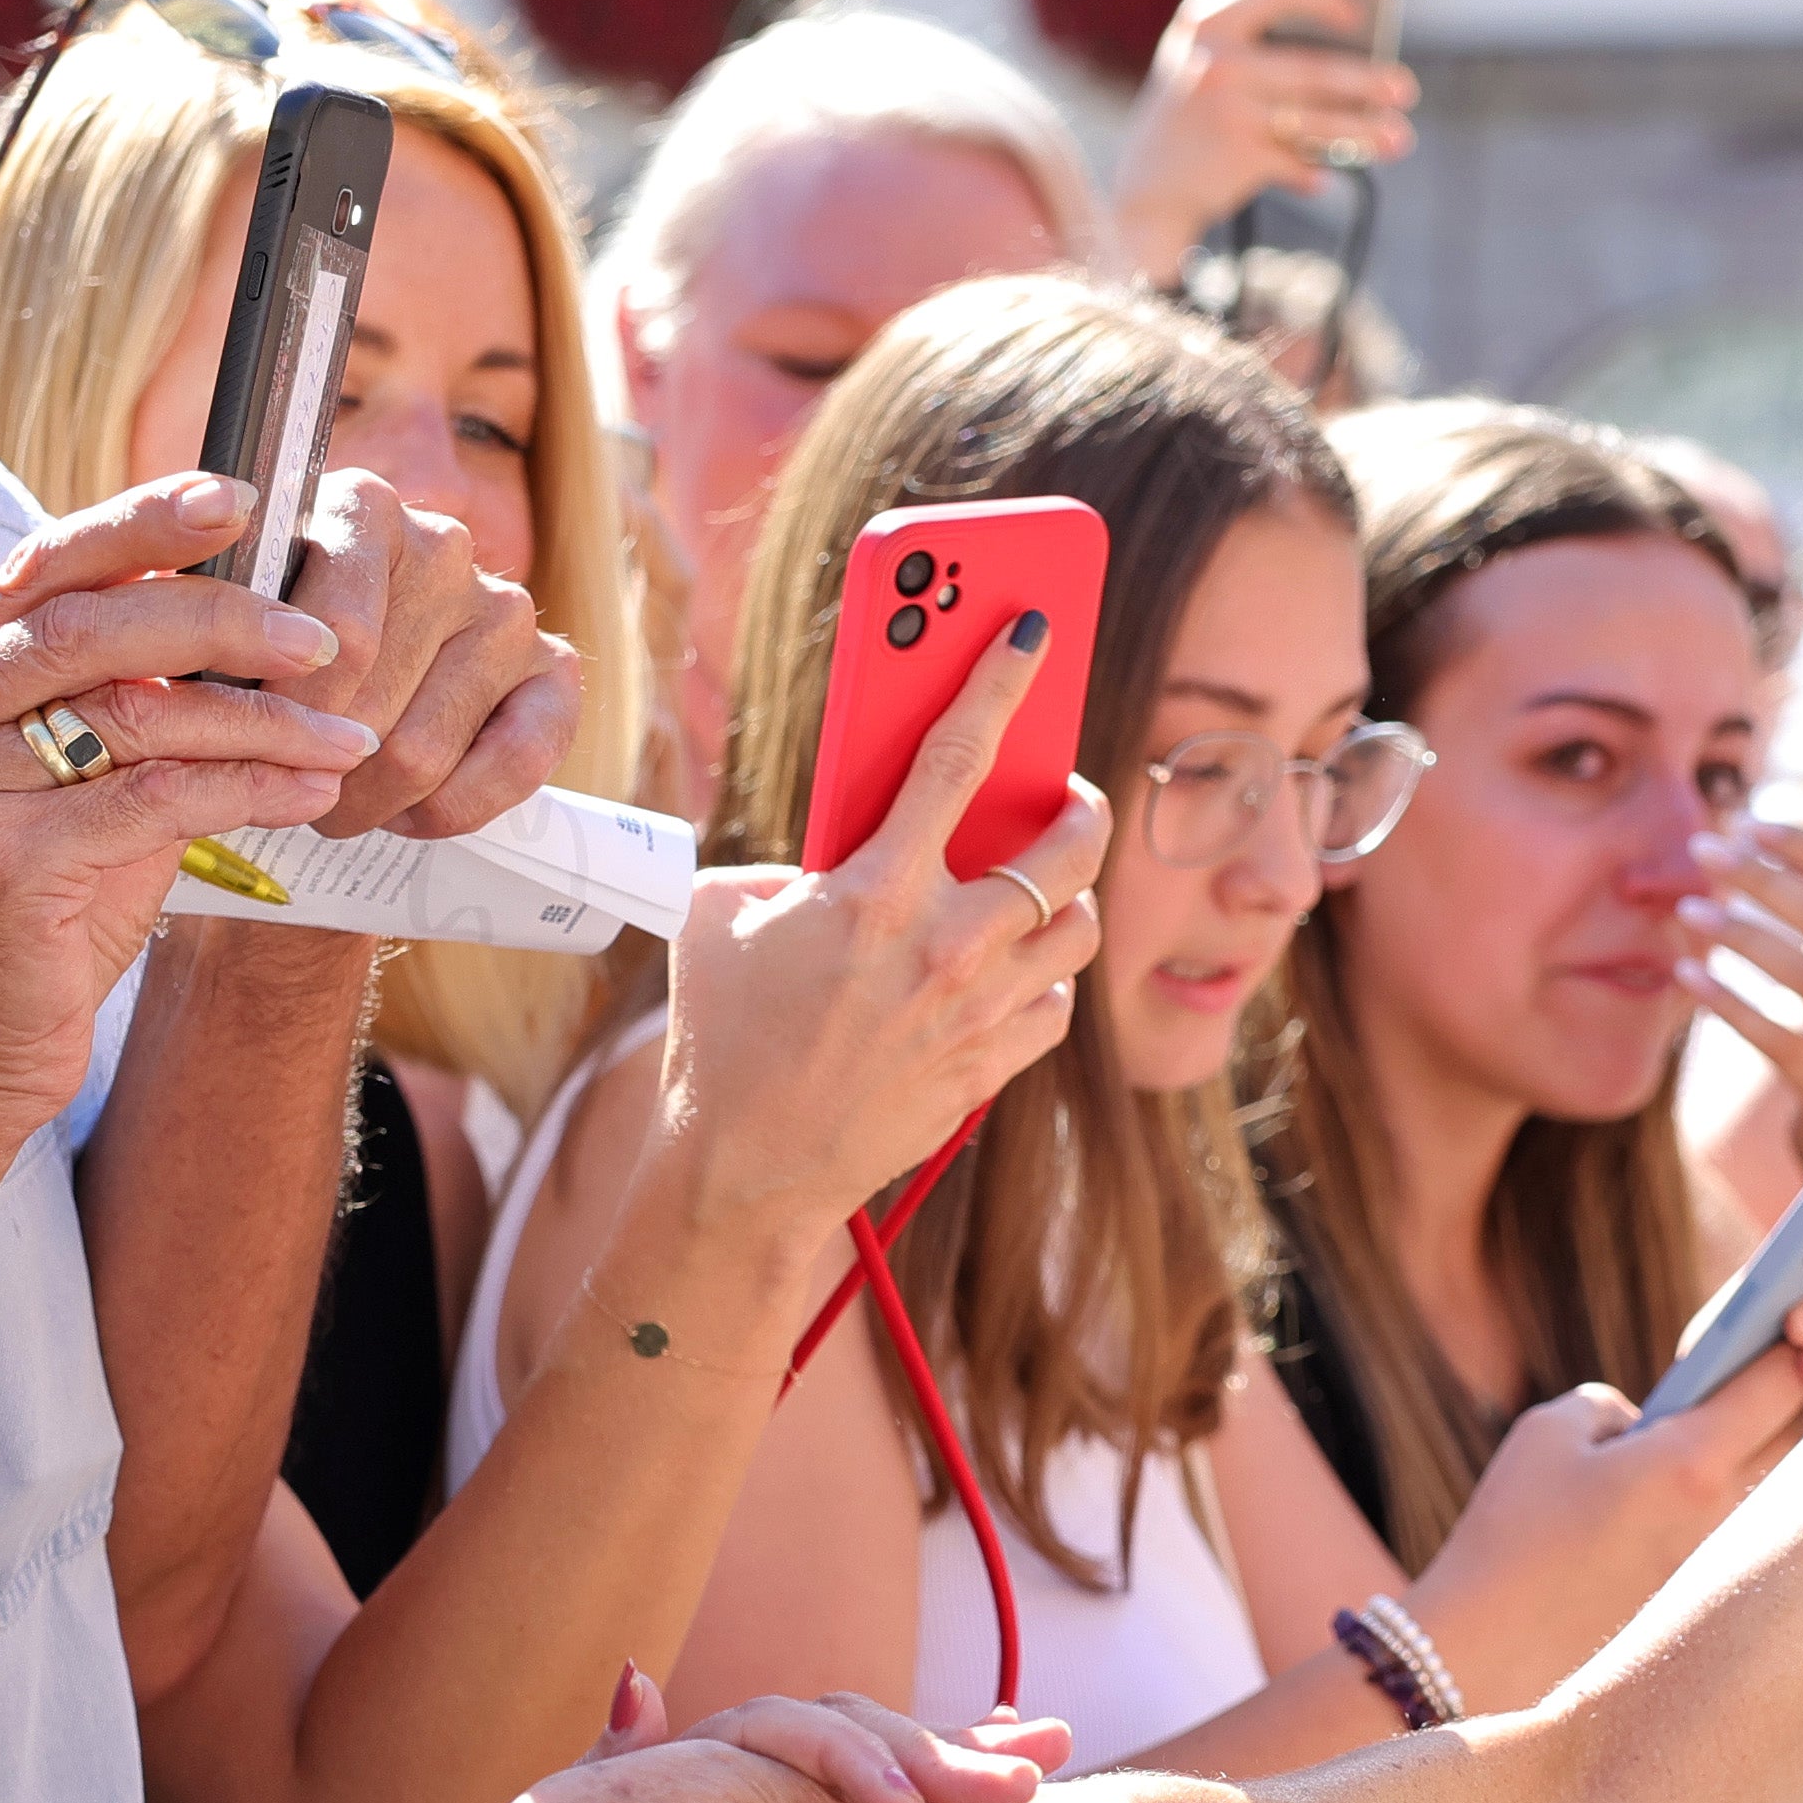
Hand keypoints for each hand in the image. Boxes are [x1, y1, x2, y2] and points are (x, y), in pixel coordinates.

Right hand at [0, 477, 382, 1137]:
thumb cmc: (26, 928)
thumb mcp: (65, 797)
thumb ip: (118, 715)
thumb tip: (242, 637)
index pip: (39, 571)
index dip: (140, 526)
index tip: (236, 497)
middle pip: (85, 625)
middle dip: (217, 615)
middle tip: (320, 635)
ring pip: (129, 713)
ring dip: (257, 719)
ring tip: (346, 732)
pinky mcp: (2, 866)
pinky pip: (151, 801)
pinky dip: (243, 790)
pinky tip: (307, 793)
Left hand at [251, 465, 577, 842]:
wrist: (366, 661)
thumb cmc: (281, 638)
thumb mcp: (237, 614)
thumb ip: (226, 626)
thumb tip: (226, 681)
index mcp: (361, 509)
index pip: (336, 634)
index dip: (286, 707)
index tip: (253, 736)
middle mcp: (443, 545)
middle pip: (370, 706)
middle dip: (315, 769)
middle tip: (288, 786)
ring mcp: (506, 608)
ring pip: (422, 751)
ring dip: (368, 802)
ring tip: (337, 800)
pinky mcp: (556, 670)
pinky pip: (510, 767)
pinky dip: (447, 811)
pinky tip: (410, 809)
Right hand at [662, 617, 1110, 1242]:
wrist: (742, 1172)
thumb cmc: (721, 1038)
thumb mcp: (721, 919)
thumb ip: (781, 867)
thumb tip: (829, 857)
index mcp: (874, 892)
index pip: (956, 756)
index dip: (1001, 681)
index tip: (1031, 631)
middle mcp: (944, 946)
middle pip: (1068, 848)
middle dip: (1081, 805)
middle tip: (1063, 794)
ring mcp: (977, 1011)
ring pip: (1078, 928)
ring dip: (1068, 897)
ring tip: (1039, 885)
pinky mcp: (990, 1068)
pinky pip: (1058, 1003)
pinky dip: (1046, 978)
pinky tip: (1015, 969)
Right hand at [1107, 0, 1417, 281]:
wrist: (1143, 193)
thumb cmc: (1189, 119)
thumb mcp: (1203, 64)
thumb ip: (1256, 44)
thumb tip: (1350, 51)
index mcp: (1205, 22)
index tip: (1359, 14)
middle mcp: (1215, 60)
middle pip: (1312, 67)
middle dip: (1366, 81)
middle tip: (1404, 89)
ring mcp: (1227, 109)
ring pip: (1316, 119)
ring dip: (1364, 131)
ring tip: (1398, 137)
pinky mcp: (1238, 156)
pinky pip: (1298, 160)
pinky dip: (1316, 170)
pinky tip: (1326, 176)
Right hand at [1408, 1361, 1802, 1692]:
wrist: (1487, 1655)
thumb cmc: (1510, 1536)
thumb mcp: (1547, 1435)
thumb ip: (1611, 1408)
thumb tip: (1644, 1427)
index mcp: (1693, 1464)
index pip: (1780, 1382)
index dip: (1797, 1336)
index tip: (1802, 1307)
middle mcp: (1726, 1517)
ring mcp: (1718, 1564)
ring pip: (1776, 1484)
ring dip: (1776, 1442)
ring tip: (1759, 1405)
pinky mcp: (1698, 1597)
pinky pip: (1740, 1526)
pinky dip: (1738, 1492)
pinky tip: (1708, 1478)